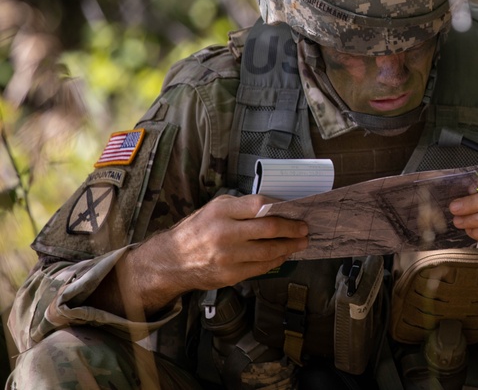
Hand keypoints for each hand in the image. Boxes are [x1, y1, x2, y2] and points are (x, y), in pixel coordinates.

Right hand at [111, 195, 308, 313]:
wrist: (171, 261)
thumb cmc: (197, 230)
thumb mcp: (214, 209)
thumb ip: (242, 208)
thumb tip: (276, 208)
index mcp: (221, 211)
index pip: (261, 205)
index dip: (283, 207)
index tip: (296, 210)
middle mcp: (224, 232)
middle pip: (270, 229)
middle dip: (293, 229)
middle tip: (304, 228)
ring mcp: (227, 256)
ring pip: (269, 251)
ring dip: (289, 247)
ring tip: (300, 243)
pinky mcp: (230, 275)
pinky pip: (261, 267)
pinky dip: (276, 260)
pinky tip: (282, 255)